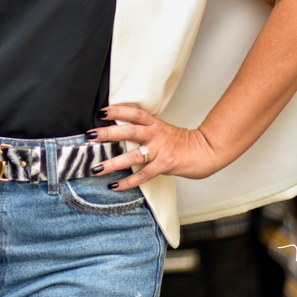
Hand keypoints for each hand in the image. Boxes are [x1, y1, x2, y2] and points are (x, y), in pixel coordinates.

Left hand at [86, 104, 219, 190]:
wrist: (205, 151)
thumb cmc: (182, 142)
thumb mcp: (162, 129)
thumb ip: (145, 129)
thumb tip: (121, 132)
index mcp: (155, 123)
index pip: (135, 113)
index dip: (118, 110)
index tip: (102, 112)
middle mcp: (156, 135)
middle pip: (129, 131)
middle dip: (108, 133)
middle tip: (90, 135)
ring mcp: (160, 151)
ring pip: (133, 156)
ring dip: (113, 162)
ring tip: (96, 168)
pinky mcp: (164, 166)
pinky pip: (143, 175)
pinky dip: (128, 182)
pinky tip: (114, 186)